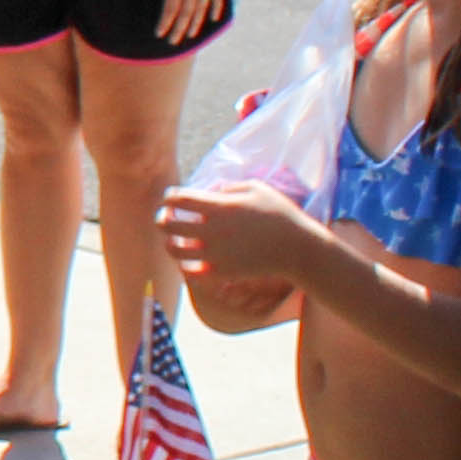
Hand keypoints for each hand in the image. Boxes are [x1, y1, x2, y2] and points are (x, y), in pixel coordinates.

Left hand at [135, 0, 231, 48]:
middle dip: (179, 28)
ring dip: (195, 22)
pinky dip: (215, 8)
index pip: (170, 8)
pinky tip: (213, 18)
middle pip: (186, 12)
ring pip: (201, 7)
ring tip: (190, 34)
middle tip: (174, 41)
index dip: (165, 22)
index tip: (160, 34)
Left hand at [156, 179, 315, 288]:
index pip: (177, 199)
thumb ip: (226, 186)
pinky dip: (185, 265)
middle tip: (167, 217)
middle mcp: (212, 231)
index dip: (170, 196)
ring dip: (170, 242)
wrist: (297, 249)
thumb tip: (207, 191)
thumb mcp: (255, 188)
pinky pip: (189, 272)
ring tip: (177, 238)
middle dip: (162, 218)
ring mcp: (215, 254)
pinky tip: (191, 259)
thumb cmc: (279, 214)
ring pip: (173, 250)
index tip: (174, 197)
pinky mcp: (221, 273)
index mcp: (219, 207)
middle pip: (167, 224)